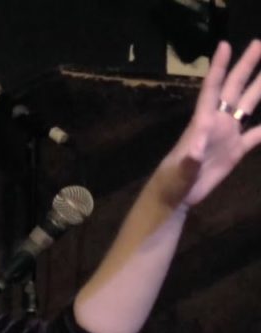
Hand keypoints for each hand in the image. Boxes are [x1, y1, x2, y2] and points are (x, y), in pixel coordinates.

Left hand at [161, 39, 260, 207]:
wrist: (175, 198)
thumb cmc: (172, 182)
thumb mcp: (180, 171)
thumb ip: (189, 159)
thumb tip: (196, 149)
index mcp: (202, 122)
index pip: (211, 88)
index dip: (218, 67)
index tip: (224, 45)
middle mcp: (217, 122)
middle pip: (234, 88)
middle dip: (246, 66)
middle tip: (259, 43)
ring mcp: (227, 135)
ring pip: (248, 105)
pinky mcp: (236, 150)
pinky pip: (257, 134)